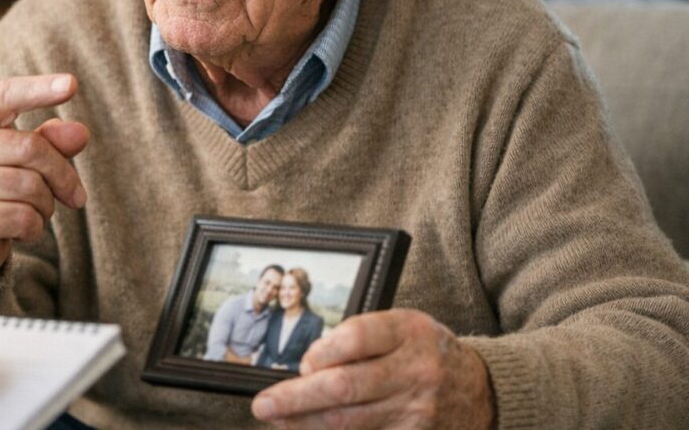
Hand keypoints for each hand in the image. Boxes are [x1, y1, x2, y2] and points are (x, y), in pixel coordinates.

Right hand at [0, 74, 90, 288]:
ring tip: (34, 210)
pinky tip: (20, 229)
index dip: (38, 89)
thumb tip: (80, 133)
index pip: (3, 96)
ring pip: (31, 187)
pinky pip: (24, 218)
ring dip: (46, 205)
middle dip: (62, 174)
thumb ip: (50, 141)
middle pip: (31, 148)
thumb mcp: (18, 159)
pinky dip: (34, 227)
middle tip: (75, 195)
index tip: (72, 84)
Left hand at [251, 309, 493, 429]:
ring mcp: (418, 411)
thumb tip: (308, 366)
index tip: (302, 364)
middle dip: (295, 398)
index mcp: (409, 332)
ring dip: (305, 423)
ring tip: (277, 419)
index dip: (320, 353)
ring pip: (349, 422)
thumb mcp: (402, 327)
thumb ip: (359, 339)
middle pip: (344, 386)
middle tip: (263, 404)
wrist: (482, 390)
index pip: (355, 338)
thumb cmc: (426, 353)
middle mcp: (416, 371)